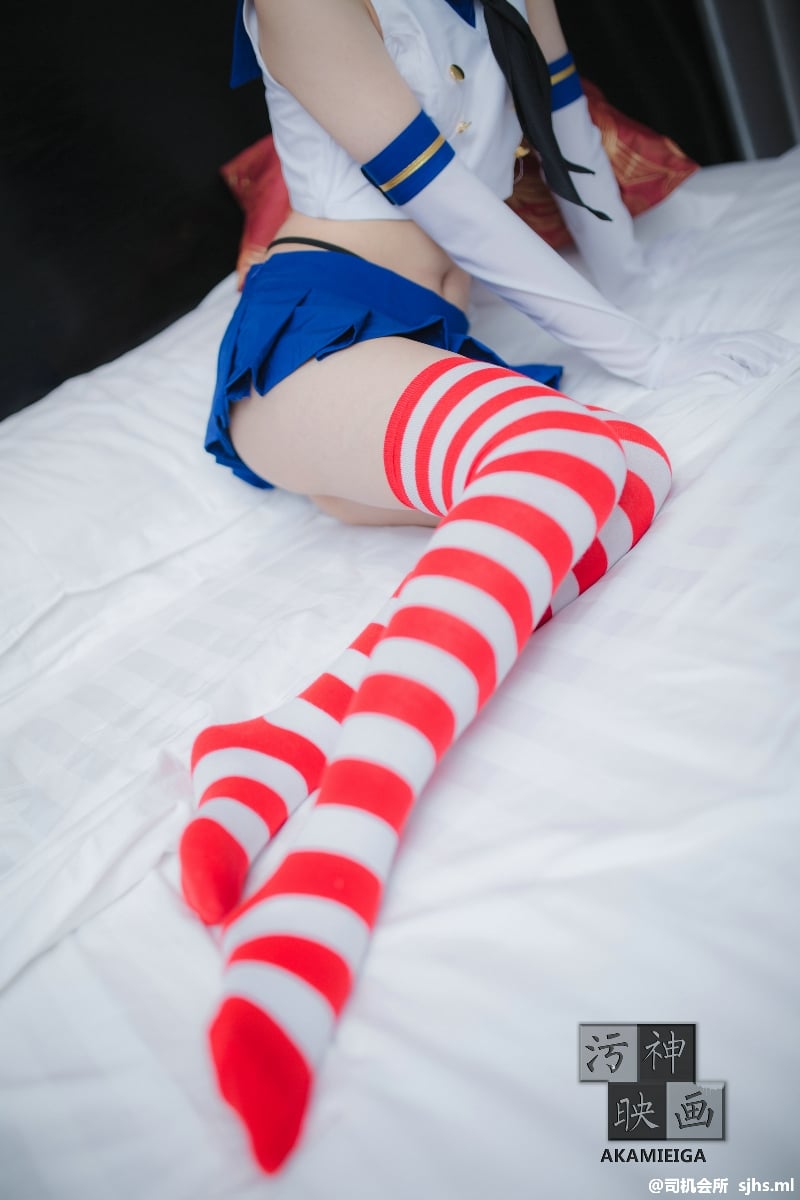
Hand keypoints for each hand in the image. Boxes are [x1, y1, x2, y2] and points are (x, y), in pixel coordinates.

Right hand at [645, 330, 797, 387]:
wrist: (652, 359)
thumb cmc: (678, 361)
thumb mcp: (704, 352)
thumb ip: (723, 355)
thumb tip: (745, 367)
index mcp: (722, 338)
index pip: (755, 335)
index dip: (774, 342)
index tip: (789, 351)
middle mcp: (718, 340)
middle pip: (752, 340)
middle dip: (772, 349)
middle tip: (786, 360)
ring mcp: (708, 349)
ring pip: (741, 349)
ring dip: (757, 359)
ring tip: (769, 370)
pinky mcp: (698, 360)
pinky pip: (721, 364)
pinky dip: (735, 372)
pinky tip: (745, 381)